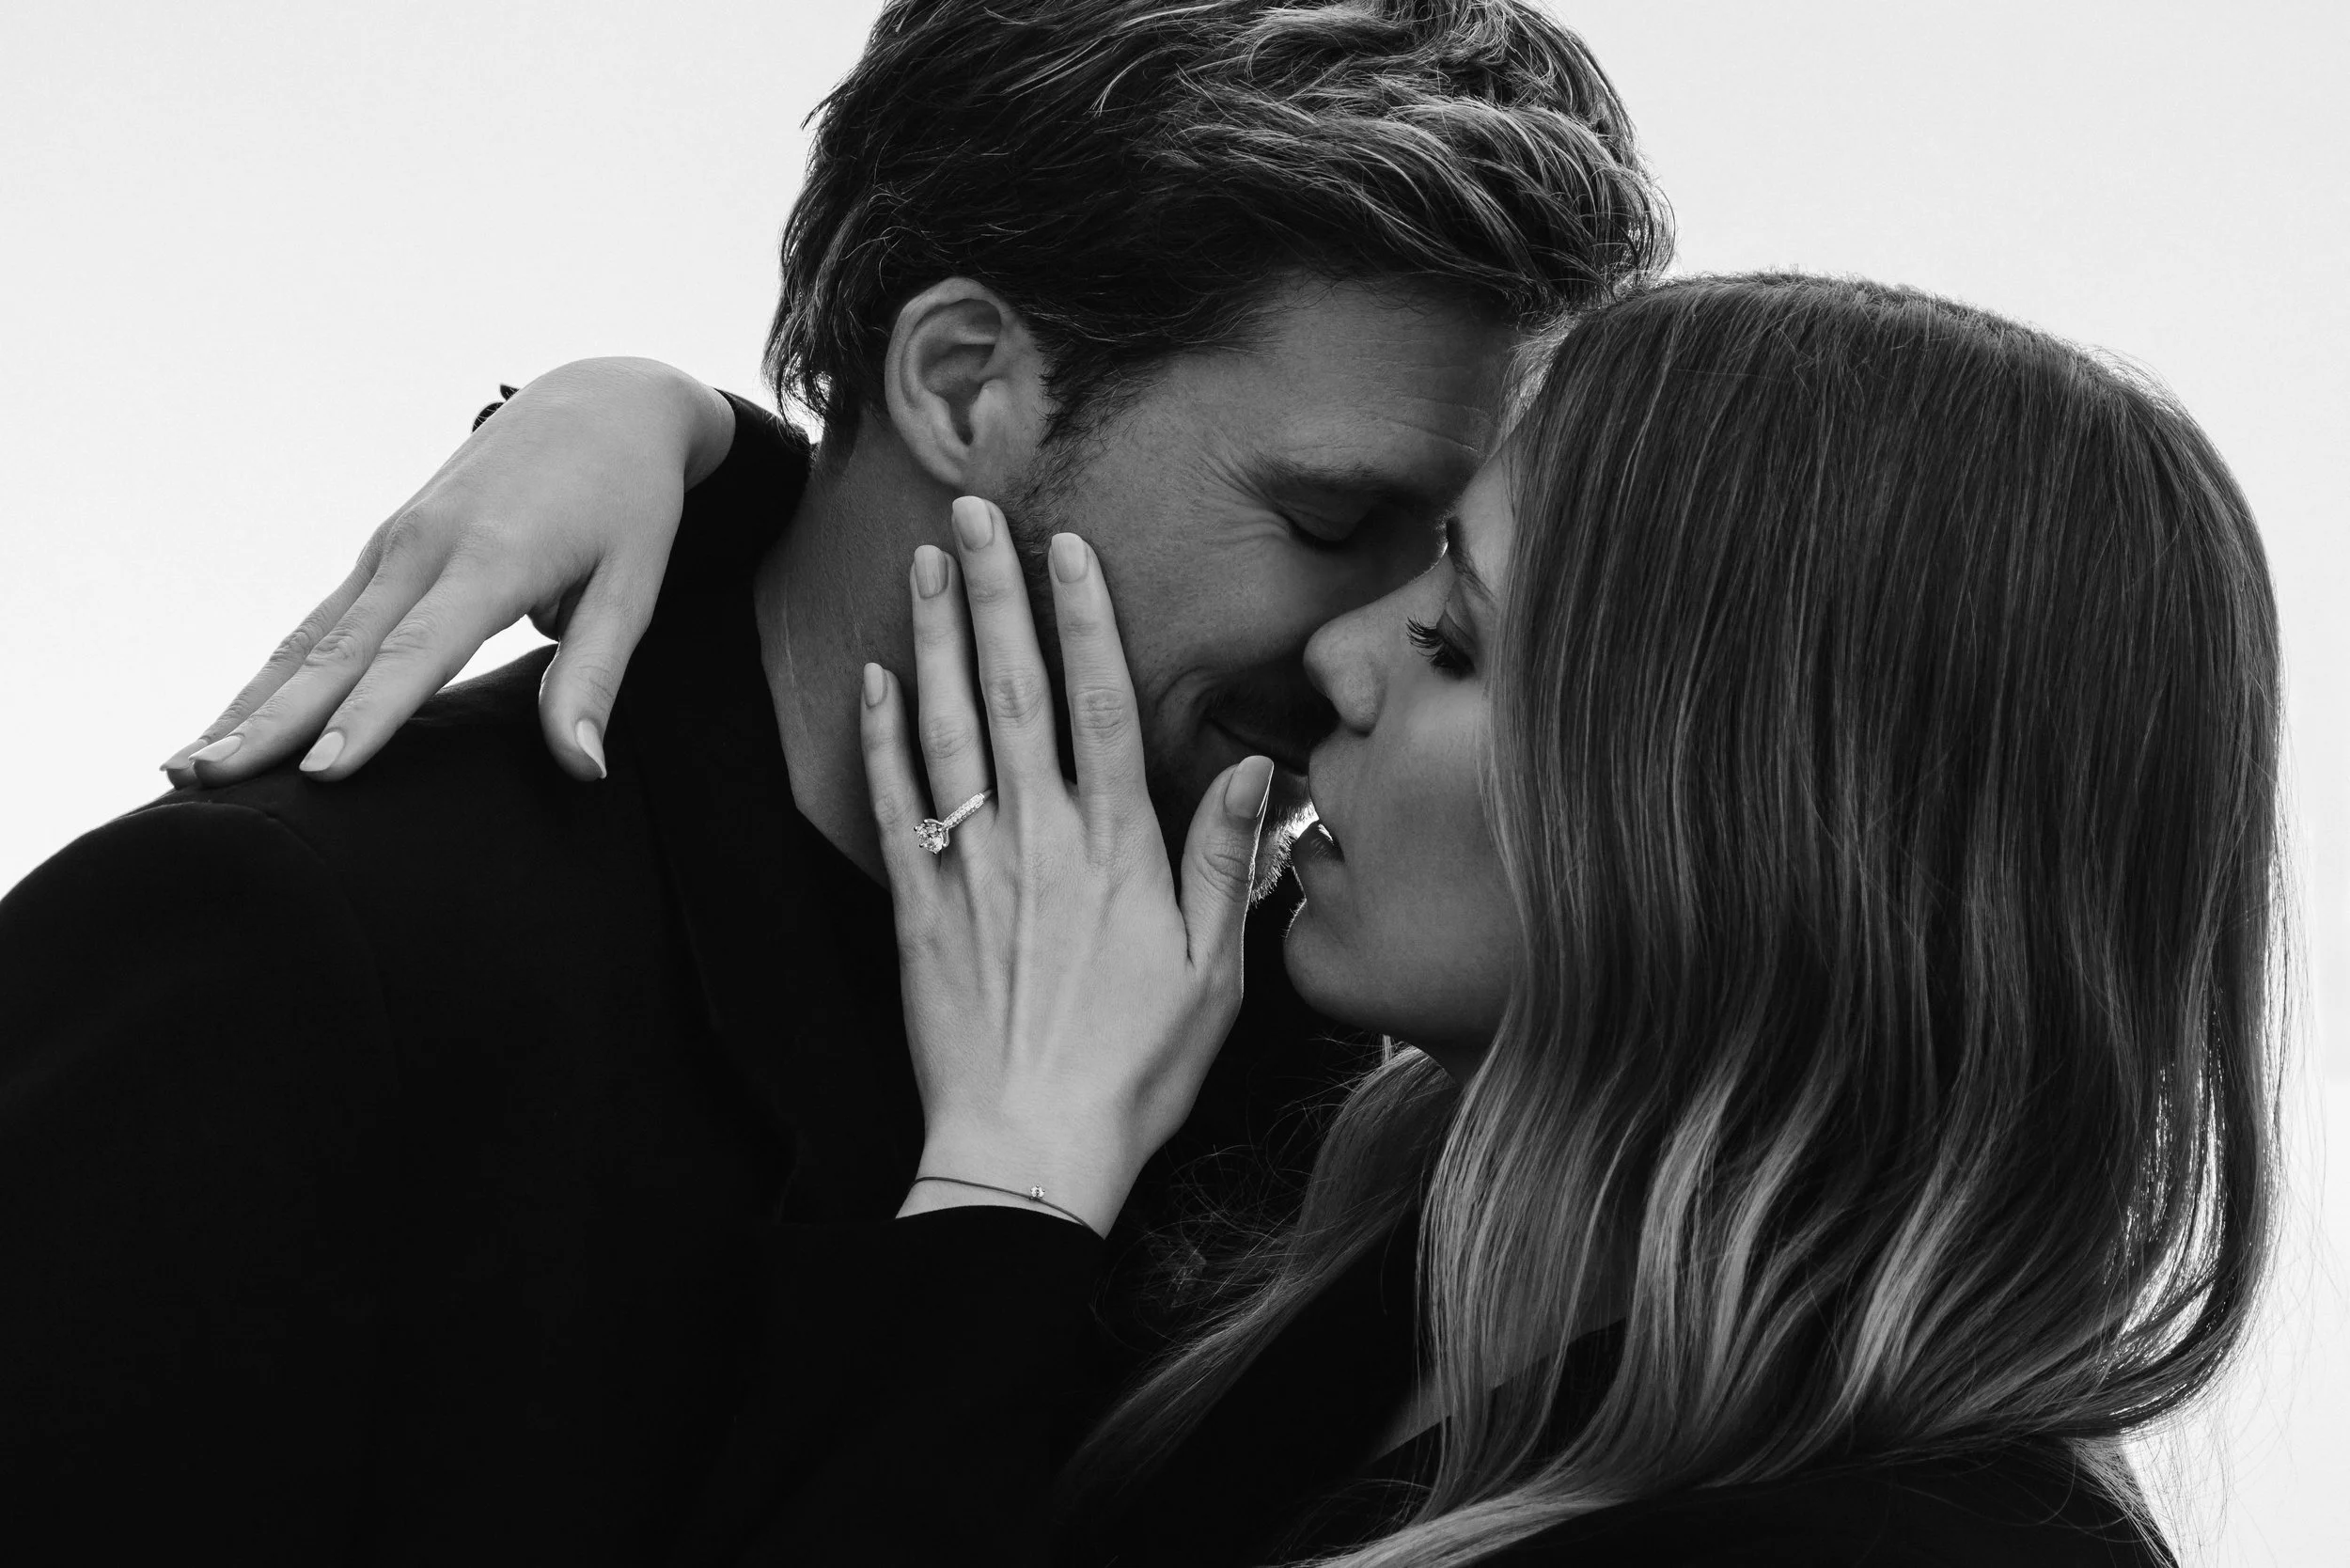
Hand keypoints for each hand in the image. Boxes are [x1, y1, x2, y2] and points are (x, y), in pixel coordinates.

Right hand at [163, 357, 735, 787]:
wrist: (600, 401)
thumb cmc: (628, 502)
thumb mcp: (633, 586)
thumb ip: (595, 677)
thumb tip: (584, 769)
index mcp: (491, 558)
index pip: (418, 653)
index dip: (369, 716)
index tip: (320, 774)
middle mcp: (422, 549)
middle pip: (338, 653)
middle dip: (269, 723)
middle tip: (204, 784)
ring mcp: (393, 546)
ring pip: (308, 640)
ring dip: (246, 705)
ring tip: (184, 768)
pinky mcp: (384, 549)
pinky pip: (317, 624)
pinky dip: (271, 677)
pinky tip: (232, 723)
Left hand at [863, 498, 1274, 1235]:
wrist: (1027, 1151)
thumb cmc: (1133, 1070)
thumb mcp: (1212, 974)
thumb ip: (1224, 863)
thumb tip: (1251, 771)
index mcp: (1116, 849)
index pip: (1099, 705)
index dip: (1084, 617)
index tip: (1068, 549)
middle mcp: (1038, 838)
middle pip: (1013, 690)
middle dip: (994, 592)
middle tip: (975, 513)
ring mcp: (970, 866)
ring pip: (948, 728)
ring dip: (934, 638)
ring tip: (924, 563)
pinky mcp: (916, 906)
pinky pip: (894, 802)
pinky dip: (882, 735)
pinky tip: (877, 678)